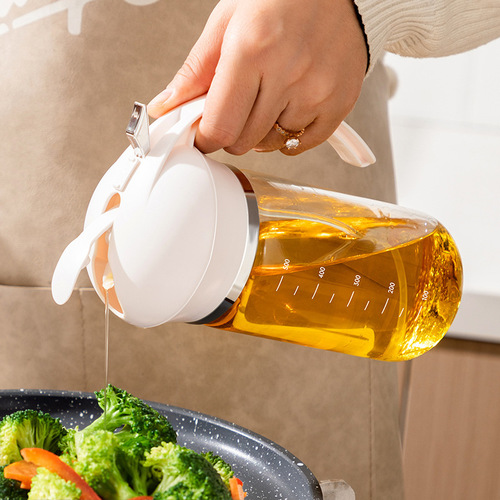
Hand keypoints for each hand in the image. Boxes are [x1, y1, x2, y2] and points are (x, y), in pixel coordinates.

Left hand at [148, 0, 367, 155]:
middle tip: (236, 105)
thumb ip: (195, 71)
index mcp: (252, 49)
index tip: (204, 133)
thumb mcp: (227, 21)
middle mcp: (288, 74)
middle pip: (243, 141)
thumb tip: (165, 107)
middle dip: (231, 131)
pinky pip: (301, 144)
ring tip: (267, 96)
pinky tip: (288, 108)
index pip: (219, 127)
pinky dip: (289, 135)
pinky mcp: (339, 103)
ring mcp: (317, 92)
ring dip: (260, 131)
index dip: (205, 137)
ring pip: (271, 144)